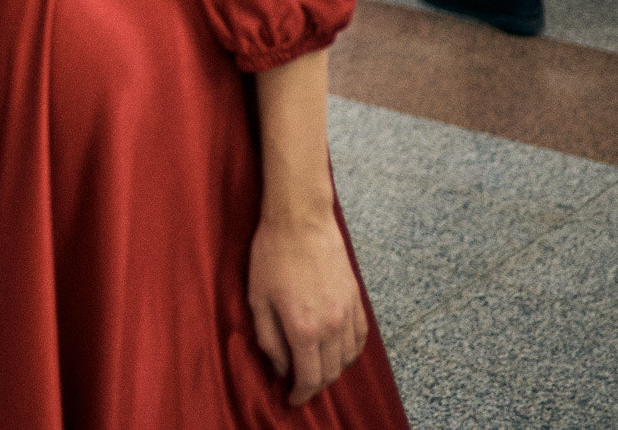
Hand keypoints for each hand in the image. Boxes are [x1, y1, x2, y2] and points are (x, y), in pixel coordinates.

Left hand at [248, 209, 368, 405]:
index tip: (292, 399)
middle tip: (301, 386)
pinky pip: (360, 337)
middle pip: (330, 372)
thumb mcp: (257, 299)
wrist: (300, 219)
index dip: (300, 393)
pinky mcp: (356, 298)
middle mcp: (331, 326)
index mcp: (303, 329)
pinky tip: (339, 350)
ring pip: (348, 357)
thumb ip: (269, 338)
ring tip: (316, 369)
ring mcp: (347, 312)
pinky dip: (351, 351)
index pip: (309, 377)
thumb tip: (280, 365)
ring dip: (333, 370)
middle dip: (315, 385)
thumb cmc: (272, 254)